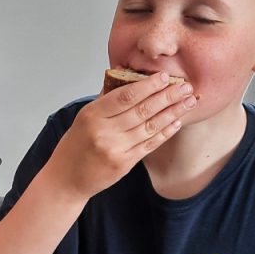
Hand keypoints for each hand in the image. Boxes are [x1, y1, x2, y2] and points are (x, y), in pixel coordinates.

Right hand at [48, 73, 195, 199]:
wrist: (67, 179)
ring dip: (172, 113)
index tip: (165, 78)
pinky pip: (149, 144)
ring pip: (150, 127)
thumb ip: (106, 99)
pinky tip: (177, 121)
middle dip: (167, 97)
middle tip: (186, 87)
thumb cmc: (75, 145)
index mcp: (92, 115)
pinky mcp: (124, 164)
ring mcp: (115, 149)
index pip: (125, 96)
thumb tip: (126, 75)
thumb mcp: (84, 117)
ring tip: (188, 102)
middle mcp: (104, 132)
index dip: (148, 86)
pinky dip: (165, 132)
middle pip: (142, 110)